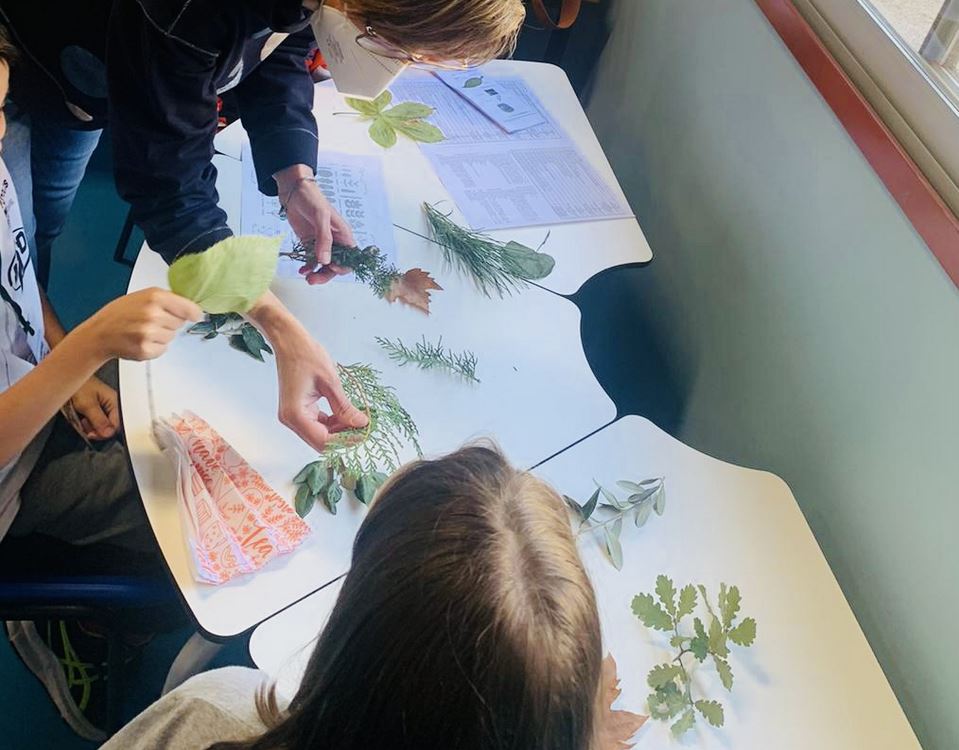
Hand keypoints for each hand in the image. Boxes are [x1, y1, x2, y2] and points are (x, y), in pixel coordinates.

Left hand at [66, 375, 120, 440]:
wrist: (64, 379)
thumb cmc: (78, 385)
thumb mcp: (88, 405)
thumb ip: (99, 420)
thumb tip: (108, 433)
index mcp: (114, 401)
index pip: (116, 425)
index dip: (104, 432)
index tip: (92, 434)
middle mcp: (110, 405)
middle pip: (109, 427)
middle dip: (96, 430)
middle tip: (85, 425)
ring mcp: (102, 408)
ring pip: (100, 426)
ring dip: (90, 427)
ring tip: (82, 420)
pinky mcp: (94, 410)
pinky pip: (94, 423)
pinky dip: (86, 425)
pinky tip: (81, 419)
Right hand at [79, 288, 203, 361]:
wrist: (99, 333)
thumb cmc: (120, 313)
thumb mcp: (143, 296)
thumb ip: (167, 299)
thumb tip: (193, 308)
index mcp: (154, 297)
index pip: (189, 308)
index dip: (193, 313)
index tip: (196, 315)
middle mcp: (152, 314)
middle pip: (180, 323)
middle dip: (170, 322)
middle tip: (151, 321)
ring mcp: (149, 333)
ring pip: (172, 336)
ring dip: (162, 335)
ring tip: (143, 330)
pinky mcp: (146, 350)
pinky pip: (163, 349)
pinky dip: (155, 347)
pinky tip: (141, 340)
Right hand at [273, 330, 368, 451]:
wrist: (290, 341)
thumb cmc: (307, 356)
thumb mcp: (330, 383)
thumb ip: (344, 407)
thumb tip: (361, 424)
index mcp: (295, 415)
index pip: (323, 441)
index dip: (345, 441)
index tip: (364, 435)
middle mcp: (291, 420)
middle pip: (320, 441)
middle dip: (343, 436)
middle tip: (364, 427)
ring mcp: (293, 416)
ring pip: (320, 434)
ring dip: (339, 430)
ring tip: (358, 419)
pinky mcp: (298, 410)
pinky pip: (318, 424)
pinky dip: (333, 422)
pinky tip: (347, 414)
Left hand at [274, 164, 355, 285]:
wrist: (293, 191)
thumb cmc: (312, 199)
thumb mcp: (321, 217)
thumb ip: (324, 239)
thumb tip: (325, 261)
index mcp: (343, 235)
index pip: (350, 258)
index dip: (343, 266)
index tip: (331, 267)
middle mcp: (335, 242)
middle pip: (336, 266)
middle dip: (326, 274)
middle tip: (313, 280)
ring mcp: (322, 244)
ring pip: (324, 265)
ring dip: (317, 274)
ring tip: (307, 277)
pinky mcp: (309, 244)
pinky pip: (312, 261)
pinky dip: (308, 267)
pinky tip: (302, 269)